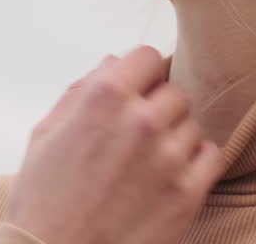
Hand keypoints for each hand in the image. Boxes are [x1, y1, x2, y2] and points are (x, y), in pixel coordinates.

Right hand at [1, 46, 227, 243]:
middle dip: (158, 109)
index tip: (138, 91)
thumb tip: (114, 64)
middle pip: (175, 92)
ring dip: (175, 138)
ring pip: (192, 124)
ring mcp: (170, 157)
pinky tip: (171, 177)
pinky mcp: (188, 192)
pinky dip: (196, 163)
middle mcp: (142, 120)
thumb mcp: (46, 132)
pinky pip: (212, 155)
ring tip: (147, 165)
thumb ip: (83, 90)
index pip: (149, 56)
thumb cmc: (43, 199)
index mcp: (105, 97)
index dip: (142, 74)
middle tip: (138, 137)